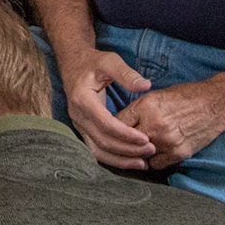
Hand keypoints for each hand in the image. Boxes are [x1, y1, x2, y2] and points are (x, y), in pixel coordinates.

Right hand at [57, 48, 154, 169]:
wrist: (73, 64)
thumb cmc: (92, 62)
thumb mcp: (109, 61)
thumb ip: (126, 73)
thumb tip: (145, 85)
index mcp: (82, 99)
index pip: (105, 123)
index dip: (125, 134)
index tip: (145, 138)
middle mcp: (78, 115)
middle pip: (102, 141)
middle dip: (127, 149)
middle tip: (151, 150)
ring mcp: (78, 124)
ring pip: (97, 150)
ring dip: (120, 159)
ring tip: (142, 163)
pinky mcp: (82, 129)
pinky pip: (95, 150)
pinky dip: (112, 158)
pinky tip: (129, 161)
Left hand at [115, 72, 224, 168]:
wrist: (216, 104)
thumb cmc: (186, 96)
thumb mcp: (157, 95)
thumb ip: (138, 109)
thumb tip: (120, 122)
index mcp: (146, 106)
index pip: (117, 123)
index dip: (112, 127)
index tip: (111, 130)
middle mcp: (154, 125)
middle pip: (125, 142)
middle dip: (121, 143)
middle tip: (119, 144)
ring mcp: (166, 141)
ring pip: (139, 155)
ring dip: (137, 154)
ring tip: (136, 150)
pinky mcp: (178, 153)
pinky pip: (155, 164)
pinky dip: (153, 160)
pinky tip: (153, 154)